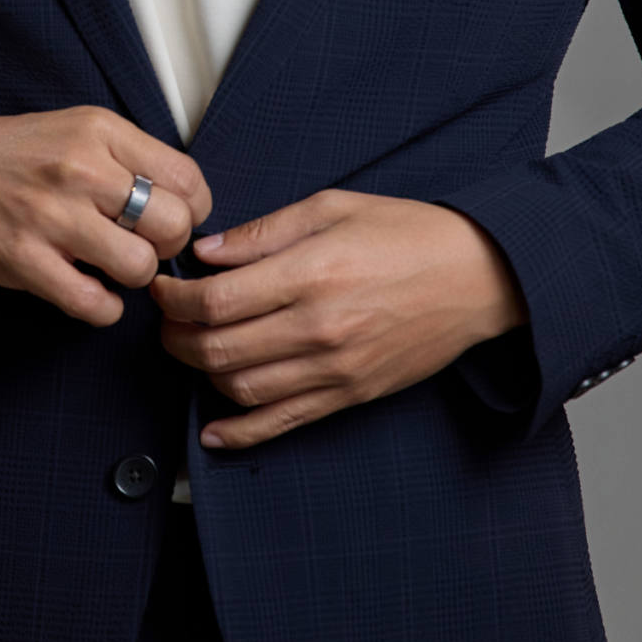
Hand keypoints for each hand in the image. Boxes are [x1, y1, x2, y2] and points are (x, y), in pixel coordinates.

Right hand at [0, 107, 211, 326]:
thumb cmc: (12, 154)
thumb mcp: (77, 128)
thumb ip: (129, 156)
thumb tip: (182, 199)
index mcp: (100, 132)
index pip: (187, 179)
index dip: (192, 208)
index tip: (174, 217)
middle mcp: (81, 170)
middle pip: (173, 225)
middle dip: (167, 245)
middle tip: (144, 245)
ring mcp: (52, 217)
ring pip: (139, 267)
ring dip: (133, 277)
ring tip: (112, 267)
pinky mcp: (26, 260)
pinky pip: (93, 303)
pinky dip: (102, 308)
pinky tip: (91, 293)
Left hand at [153, 190, 525, 447]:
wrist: (479, 277)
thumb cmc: (410, 235)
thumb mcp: (332, 208)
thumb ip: (263, 232)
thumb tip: (207, 252)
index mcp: (311, 273)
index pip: (216, 301)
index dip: (174, 299)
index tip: (163, 288)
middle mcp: (319, 327)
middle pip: (217, 349)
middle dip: (175, 337)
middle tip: (168, 319)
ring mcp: (334, 368)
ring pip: (241, 389)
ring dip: (201, 375)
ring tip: (192, 351)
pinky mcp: (349, 394)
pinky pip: (283, 423)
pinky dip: (240, 433)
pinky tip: (214, 431)